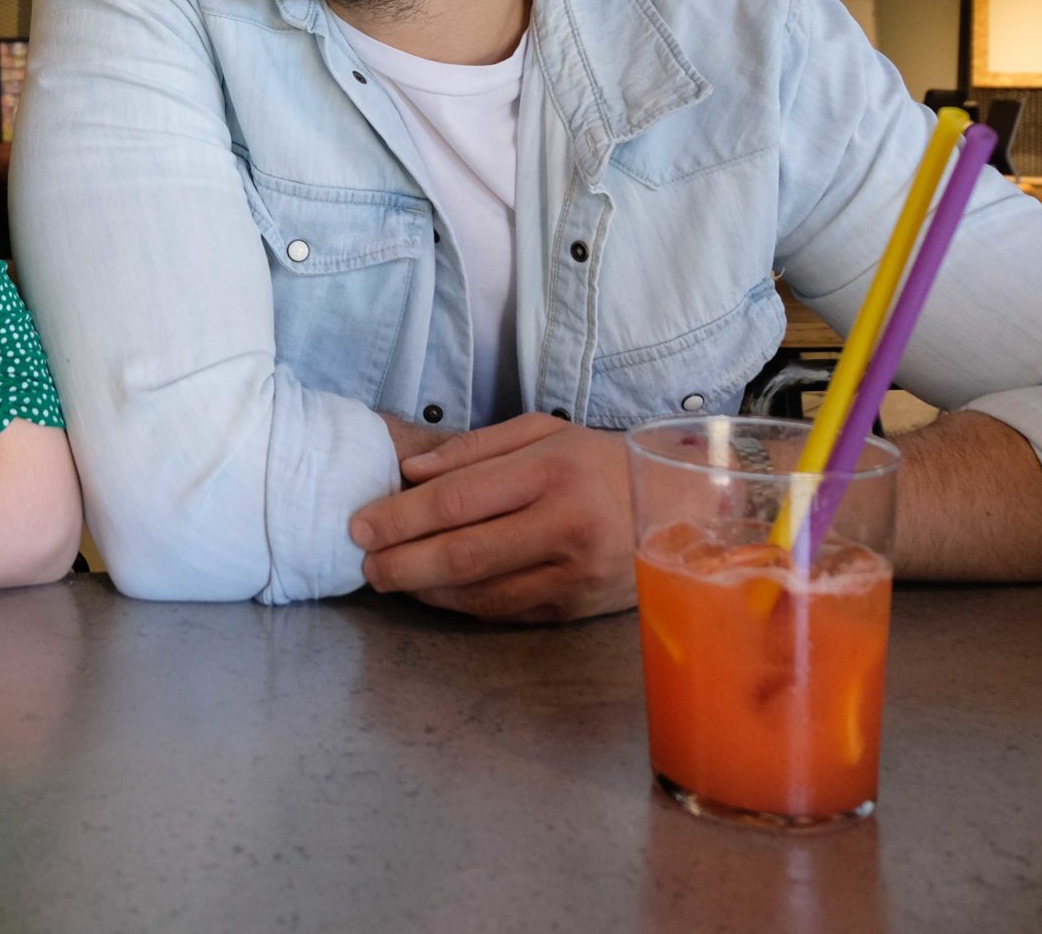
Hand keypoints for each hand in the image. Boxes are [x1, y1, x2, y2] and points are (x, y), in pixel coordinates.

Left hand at [347, 415, 636, 624]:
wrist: (681, 508)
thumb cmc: (599, 462)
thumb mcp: (543, 431)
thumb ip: (474, 449)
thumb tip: (411, 474)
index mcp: (552, 471)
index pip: (459, 501)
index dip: (401, 517)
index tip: (360, 525)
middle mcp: (566, 526)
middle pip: (465, 554)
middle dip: (402, 562)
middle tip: (365, 563)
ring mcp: (575, 575)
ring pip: (481, 593)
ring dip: (425, 589)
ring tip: (389, 577)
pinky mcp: (577, 608)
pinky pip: (506, 611)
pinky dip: (462, 604)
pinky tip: (435, 592)